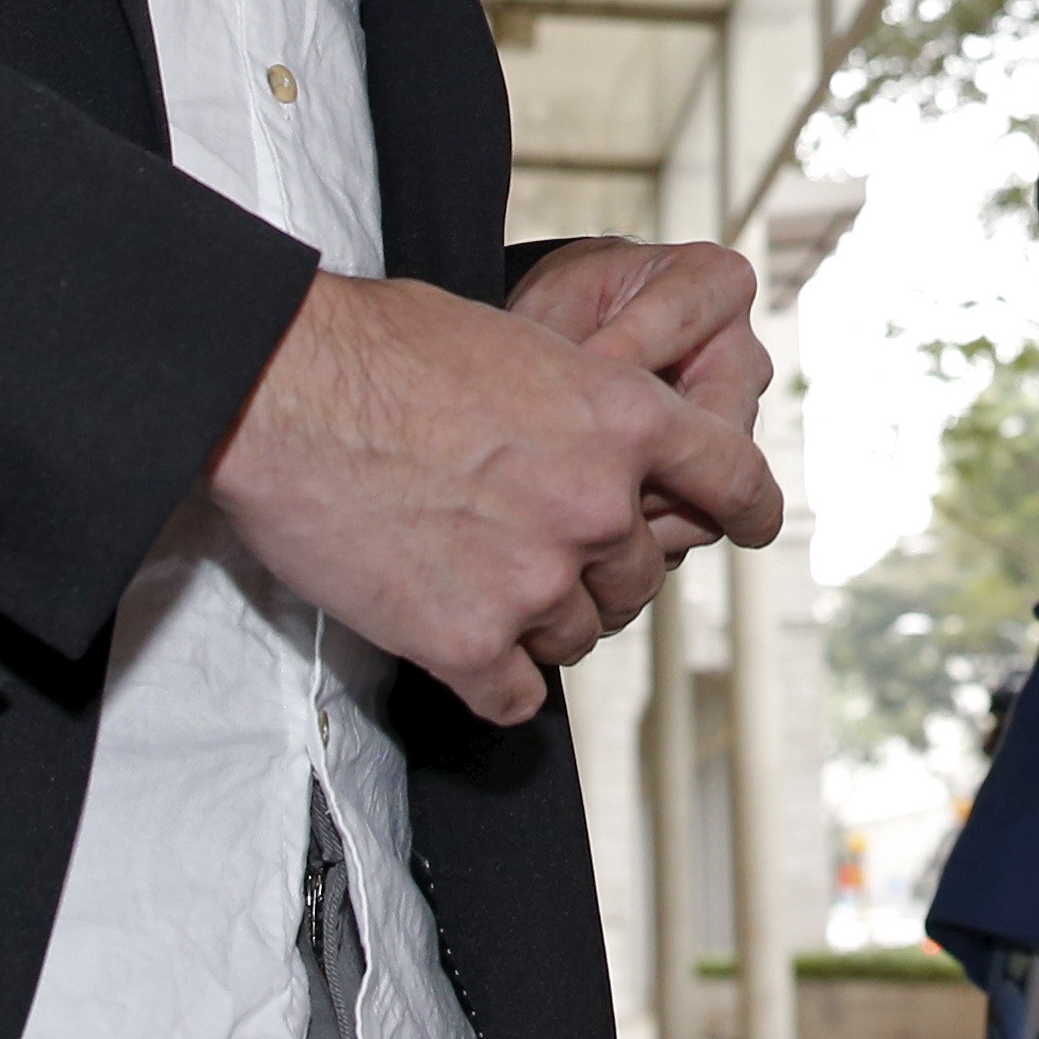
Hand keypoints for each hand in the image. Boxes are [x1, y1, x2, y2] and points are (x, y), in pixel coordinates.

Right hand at [208, 270, 781, 725]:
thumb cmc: (382, 346)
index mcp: (623, 416)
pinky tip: (457, 648)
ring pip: (576, 635)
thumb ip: (574, 403)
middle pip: (638, 576)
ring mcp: (536, 580)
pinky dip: (490, 679)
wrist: (285, 391)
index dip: (748, 507)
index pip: (730, 475)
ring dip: (537, 621)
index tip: (754, 525)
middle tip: (534, 551)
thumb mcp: (517, 344)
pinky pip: (511, 695)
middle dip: (596, 569)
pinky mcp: (466, 642)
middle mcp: (598, 504)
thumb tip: (581, 437)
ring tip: (475, 582)